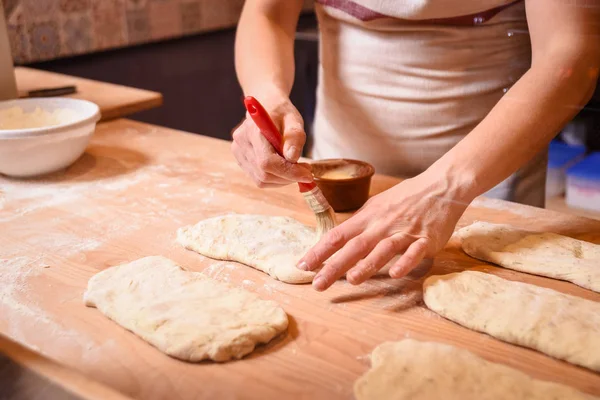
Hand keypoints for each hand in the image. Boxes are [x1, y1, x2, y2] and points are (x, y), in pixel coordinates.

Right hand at [231, 95, 312, 187]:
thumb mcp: (294, 120)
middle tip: (305, 171)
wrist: (266, 105)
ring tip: (295, 167)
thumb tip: (292, 158)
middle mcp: (241, 143)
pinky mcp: (240, 160)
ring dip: (282, 179)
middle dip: (288, 177)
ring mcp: (238, 153)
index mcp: (253, 131)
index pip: (267, 162)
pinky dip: (275, 178)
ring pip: (262, 180)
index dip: (288, 172)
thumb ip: (295, 137)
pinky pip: (259, 179)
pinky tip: (284, 168)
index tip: (307, 175)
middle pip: (264, 174)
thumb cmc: (281, 112)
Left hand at [297, 172, 471, 290]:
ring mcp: (405, 232)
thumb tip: (336, 241)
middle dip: (334, 266)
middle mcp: (382, 225)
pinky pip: (415, 252)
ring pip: (383, 249)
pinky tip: (395, 274)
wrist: (441, 186)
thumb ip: (359, 225)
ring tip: (351, 280)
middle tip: (318, 284)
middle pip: (355, 246)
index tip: (302, 265)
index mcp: (368, 217)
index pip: (338, 235)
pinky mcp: (426, 239)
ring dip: (367, 264)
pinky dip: (405, 262)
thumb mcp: (376, 206)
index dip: (319, 251)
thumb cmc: (405, 198)